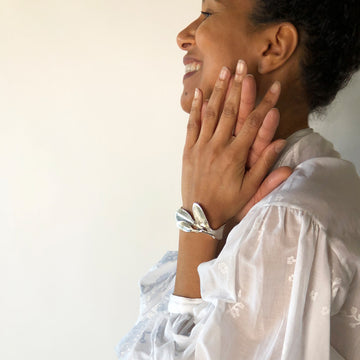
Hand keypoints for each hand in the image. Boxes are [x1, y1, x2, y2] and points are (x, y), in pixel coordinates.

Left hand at [181, 60, 289, 228]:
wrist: (199, 214)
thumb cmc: (227, 203)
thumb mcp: (250, 190)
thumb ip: (265, 166)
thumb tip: (280, 142)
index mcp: (235, 155)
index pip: (254, 123)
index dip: (266, 103)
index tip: (275, 87)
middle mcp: (218, 146)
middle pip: (230, 110)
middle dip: (238, 86)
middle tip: (243, 64)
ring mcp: (201, 146)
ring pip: (211, 113)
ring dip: (218, 90)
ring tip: (224, 70)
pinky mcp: (189, 149)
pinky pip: (192, 124)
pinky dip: (196, 107)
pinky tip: (200, 92)